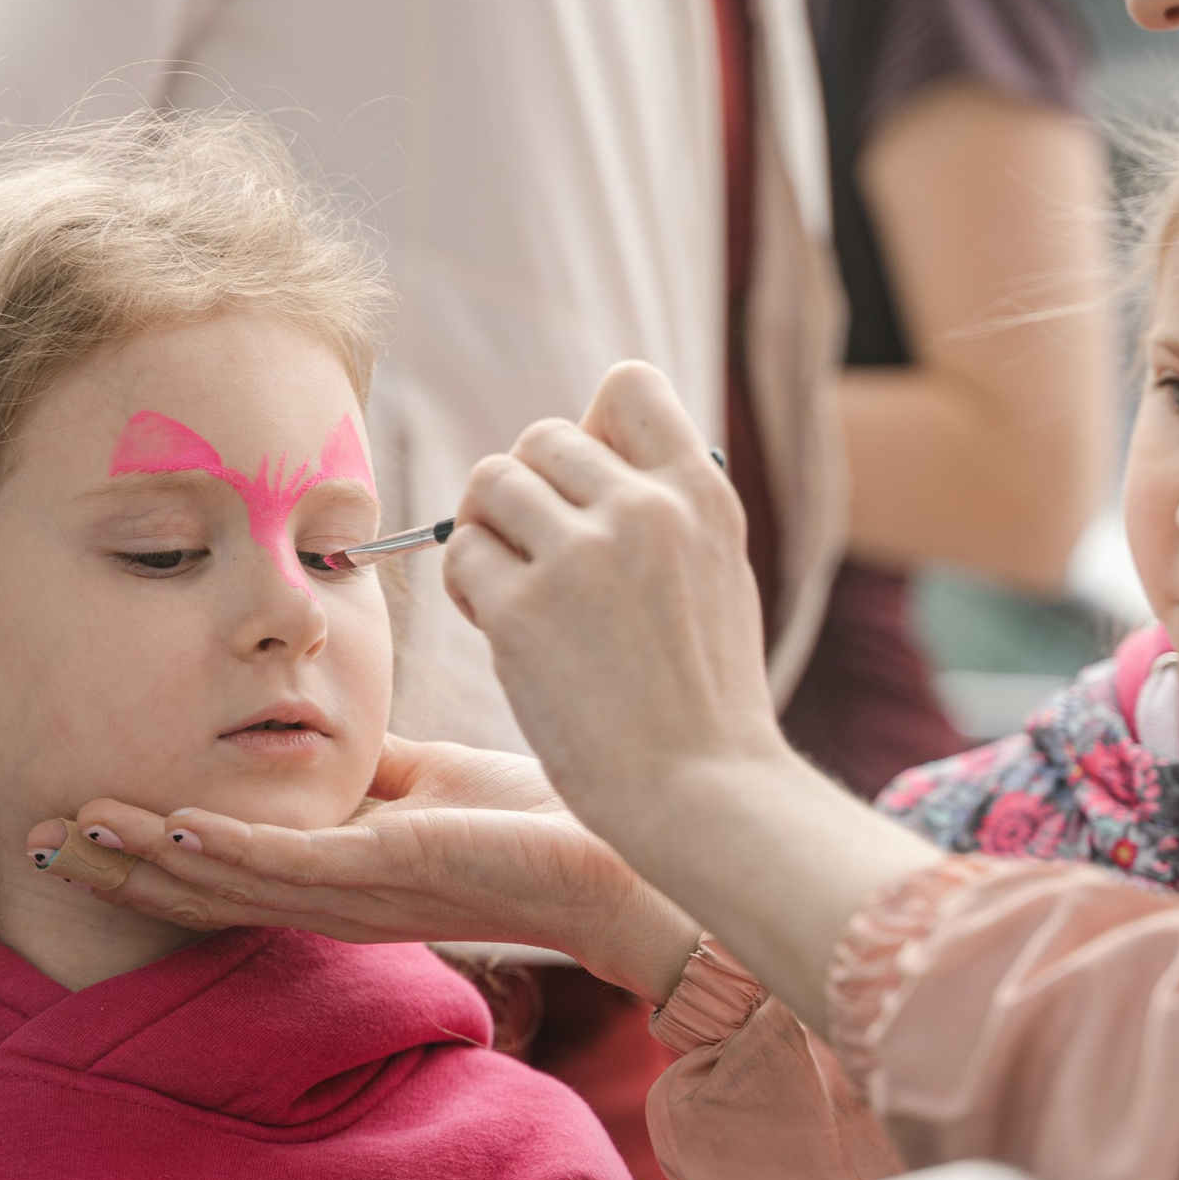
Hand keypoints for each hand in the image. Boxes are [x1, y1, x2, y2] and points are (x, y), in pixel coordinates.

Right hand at [58, 736, 702, 1002]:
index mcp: (336, 874)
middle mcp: (332, 897)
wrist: (617, 856)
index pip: (219, 868)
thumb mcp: (427, 780)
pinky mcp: (390, 874)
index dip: (142, 849)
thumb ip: (362, 773)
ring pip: (225, 883)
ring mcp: (356, 893)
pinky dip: (225, 850)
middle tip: (32, 835)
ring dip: (144, 859)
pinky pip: (290, 864)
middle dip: (114, 865)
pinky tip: (171, 832)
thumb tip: (306, 740)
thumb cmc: (535, 819)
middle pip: (198, 890)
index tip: (72, 818)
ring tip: (75, 832)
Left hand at [440, 362, 942, 1031]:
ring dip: (486, 534)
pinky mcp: (523, 610)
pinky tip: (496, 627)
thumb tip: (588, 454)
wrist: (703, 793)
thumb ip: (665, 510)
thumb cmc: (704, 700)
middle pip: (540, 439)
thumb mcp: (717, 576)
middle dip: (525, 496)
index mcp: (701, 495)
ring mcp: (582, 557)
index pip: (627, 385)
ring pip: (489, 484)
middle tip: (535, 562)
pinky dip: (466, 587)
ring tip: (509, 590)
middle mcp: (644, 509)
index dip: (590, 430)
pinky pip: (461, 554)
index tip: (588, 493)